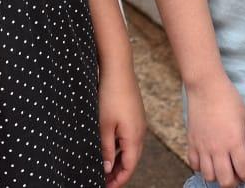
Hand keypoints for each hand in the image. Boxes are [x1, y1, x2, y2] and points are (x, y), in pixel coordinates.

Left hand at [100, 61, 145, 187]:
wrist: (118, 69)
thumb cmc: (110, 95)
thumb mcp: (104, 126)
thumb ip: (105, 149)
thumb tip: (106, 168)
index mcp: (134, 137)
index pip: (128, 167)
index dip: (118, 180)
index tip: (106, 187)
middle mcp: (140, 132)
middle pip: (131, 160)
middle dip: (119, 173)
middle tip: (104, 182)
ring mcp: (139, 122)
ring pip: (130, 149)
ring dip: (119, 160)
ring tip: (105, 169)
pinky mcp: (135, 115)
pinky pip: (130, 138)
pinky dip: (121, 148)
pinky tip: (110, 148)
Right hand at [186, 75, 244, 187]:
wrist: (206, 87)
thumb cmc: (229, 99)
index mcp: (234, 142)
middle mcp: (218, 148)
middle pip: (226, 182)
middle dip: (236, 182)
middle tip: (239, 173)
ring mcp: (203, 147)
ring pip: (209, 177)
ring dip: (218, 176)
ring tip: (224, 166)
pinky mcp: (192, 143)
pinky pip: (194, 165)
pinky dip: (202, 167)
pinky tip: (209, 160)